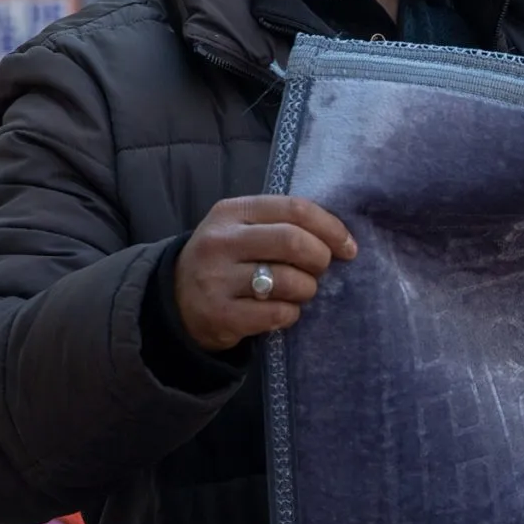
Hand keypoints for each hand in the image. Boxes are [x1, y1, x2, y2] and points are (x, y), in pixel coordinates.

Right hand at [176, 195, 357, 352]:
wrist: (176, 301)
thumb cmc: (226, 261)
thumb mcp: (242, 229)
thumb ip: (282, 224)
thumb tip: (341, 238)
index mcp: (231, 211)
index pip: (294, 209)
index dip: (330, 228)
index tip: (348, 246)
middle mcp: (220, 242)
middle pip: (293, 242)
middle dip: (320, 258)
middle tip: (320, 270)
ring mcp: (216, 279)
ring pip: (288, 280)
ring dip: (307, 289)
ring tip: (300, 292)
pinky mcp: (220, 315)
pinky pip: (277, 314)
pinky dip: (291, 314)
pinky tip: (283, 311)